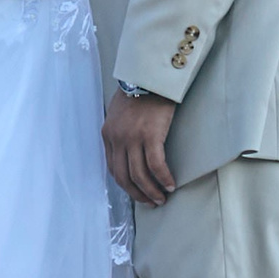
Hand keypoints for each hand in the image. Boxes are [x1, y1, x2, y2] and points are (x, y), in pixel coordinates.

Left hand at [104, 88, 177, 205]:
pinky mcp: (150, 135)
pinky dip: (163, 179)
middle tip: (150, 202)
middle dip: (137, 194)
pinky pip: (156, 166)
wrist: (152, 74)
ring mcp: (132, 138)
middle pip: (124, 177)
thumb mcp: (119, 112)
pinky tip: (170, 185)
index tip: (136, 192)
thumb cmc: (140, 90)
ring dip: (151, 191)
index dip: (125, 185)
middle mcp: (117, 138)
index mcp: (108, 134)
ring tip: (162, 199)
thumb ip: (119, 130)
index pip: (113, 168)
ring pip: (139, 175)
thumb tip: (128, 149)